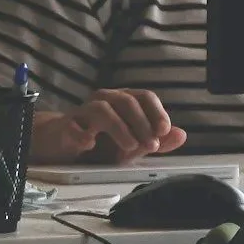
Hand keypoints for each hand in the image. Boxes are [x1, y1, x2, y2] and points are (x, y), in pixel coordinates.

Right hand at [31, 89, 186, 163]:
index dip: (157, 112)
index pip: (144, 96)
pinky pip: (72, 126)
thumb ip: (155, 140)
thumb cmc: (101, 143)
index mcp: (123, 100)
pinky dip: (82, 134)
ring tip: (130, 147)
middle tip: (152, 145)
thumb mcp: (132, 145)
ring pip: (102, 109)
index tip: (164, 131)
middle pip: (126, 101)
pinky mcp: (63, 126)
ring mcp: (82, 111)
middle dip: (142, 123)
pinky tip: (90, 145)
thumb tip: (182, 135)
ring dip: (119, 128)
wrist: (61, 145)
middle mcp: (104, 100)